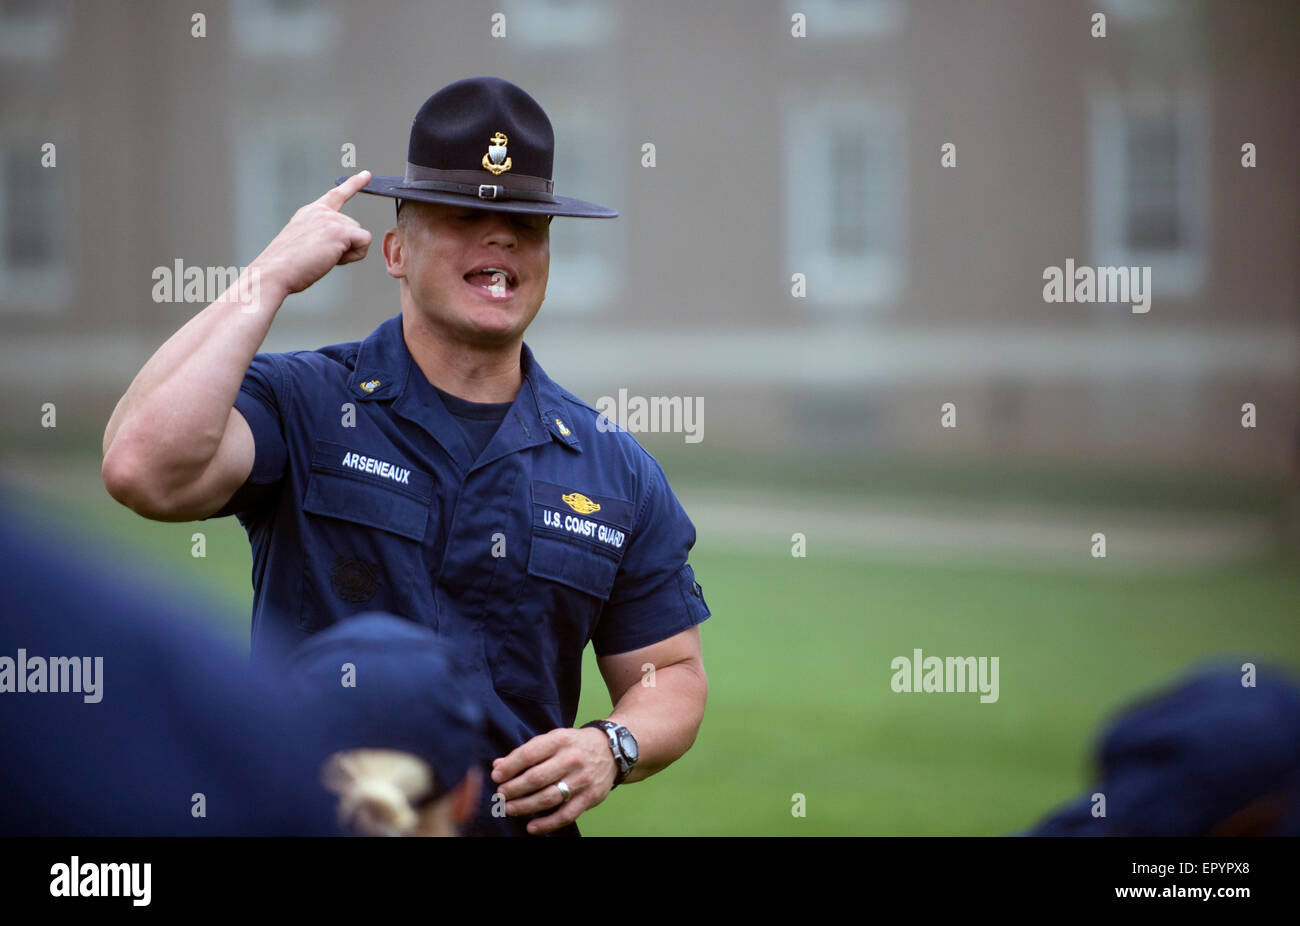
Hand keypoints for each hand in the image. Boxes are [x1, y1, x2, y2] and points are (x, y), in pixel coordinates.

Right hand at [251, 170, 373, 297]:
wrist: (274, 272)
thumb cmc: (285, 267)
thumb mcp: (302, 244)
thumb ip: (321, 236)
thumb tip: (342, 243)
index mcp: (309, 212)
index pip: (336, 195)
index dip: (353, 184)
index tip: (367, 174)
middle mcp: (320, 211)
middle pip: (353, 227)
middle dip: (345, 247)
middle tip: (319, 258)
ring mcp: (330, 219)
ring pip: (360, 236)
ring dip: (348, 253)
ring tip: (322, 259)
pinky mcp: (339, 231)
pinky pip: (365, 241)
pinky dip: (356, 255)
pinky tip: (334, 260)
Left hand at [491, 727, 617, 834]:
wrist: (612, 750)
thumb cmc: (574, 745)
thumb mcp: (553, 739)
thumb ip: (526, 752)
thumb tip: (498, 766)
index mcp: (560, 740)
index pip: (528, 754)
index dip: (509, 767)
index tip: (496, 776)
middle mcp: (571, 759)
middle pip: (536, 778)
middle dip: (514, 789)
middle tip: (501, 794)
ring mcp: (582, 779)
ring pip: (549, 798)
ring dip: (525, 806)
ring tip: (510, 808)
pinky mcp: (590, 797)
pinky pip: (566, 814)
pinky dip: (547, 823)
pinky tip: (531, 827)